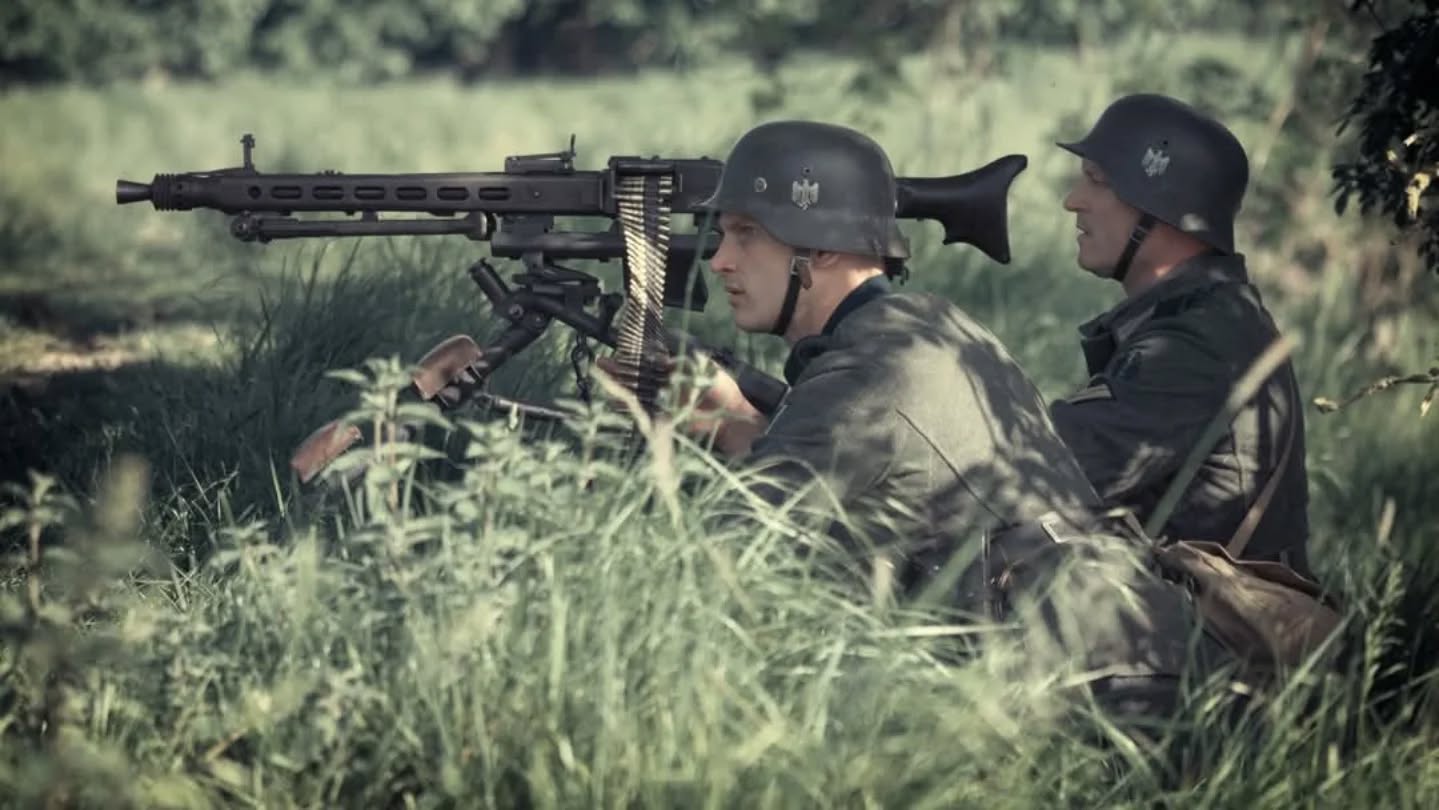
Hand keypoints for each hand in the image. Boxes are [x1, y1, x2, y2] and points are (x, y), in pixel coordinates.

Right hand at [594, 353, 765, 455]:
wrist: (733, 419)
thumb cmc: (724, 390)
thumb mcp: (705, 369)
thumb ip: (684, 364)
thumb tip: (662, 360)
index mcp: (677, 367)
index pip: (651, 357)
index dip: (635, 354)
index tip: (620, 348)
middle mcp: (667, 381)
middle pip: (639, 373)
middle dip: (620, 368)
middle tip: (602, 362)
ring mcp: (665, 399)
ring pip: (637, 390)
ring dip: (620, 385)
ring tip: (603, 379)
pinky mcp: (665, 416)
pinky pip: (643, 410)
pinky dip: (629, 406)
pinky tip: (615, 401)